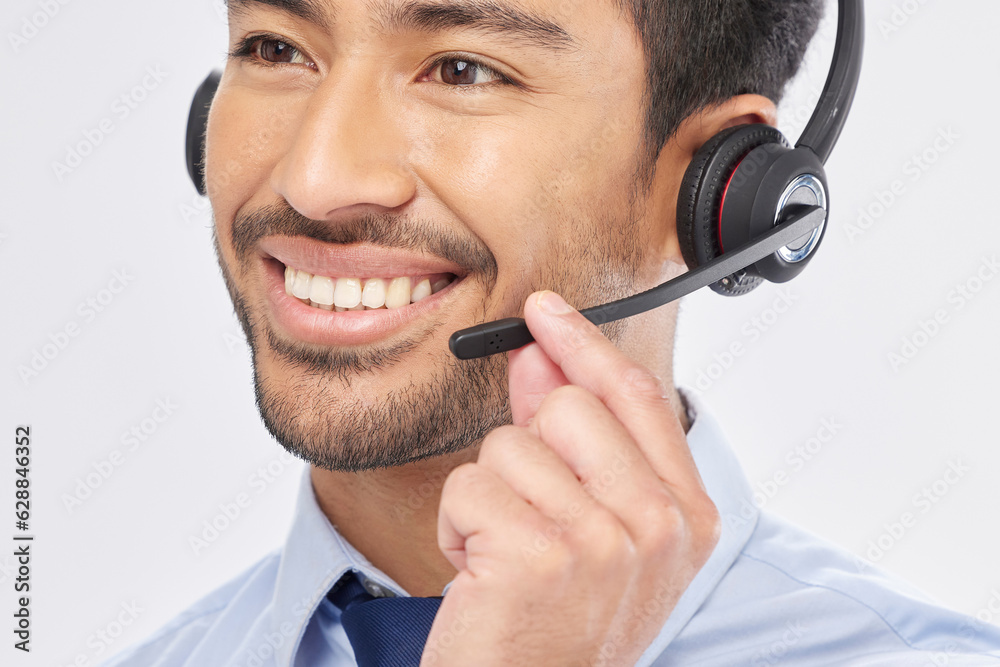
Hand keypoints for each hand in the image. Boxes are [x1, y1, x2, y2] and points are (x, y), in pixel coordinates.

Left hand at [421, 291, 720, 666]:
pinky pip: (468, 484)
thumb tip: (538, 355)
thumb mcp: (594, 528)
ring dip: (488, 495)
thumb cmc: (557, 622)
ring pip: (509, 444)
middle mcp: (657, 527)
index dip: (583, 343)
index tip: (544, 310)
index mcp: (686, 516)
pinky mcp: (536, 555)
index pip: (634, 396)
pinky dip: (456, 524)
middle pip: (566, 407)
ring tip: (507, 553)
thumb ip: (575, 437)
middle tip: (527, 510)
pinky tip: (480, 571)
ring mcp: (602, 541)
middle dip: (526, 447)